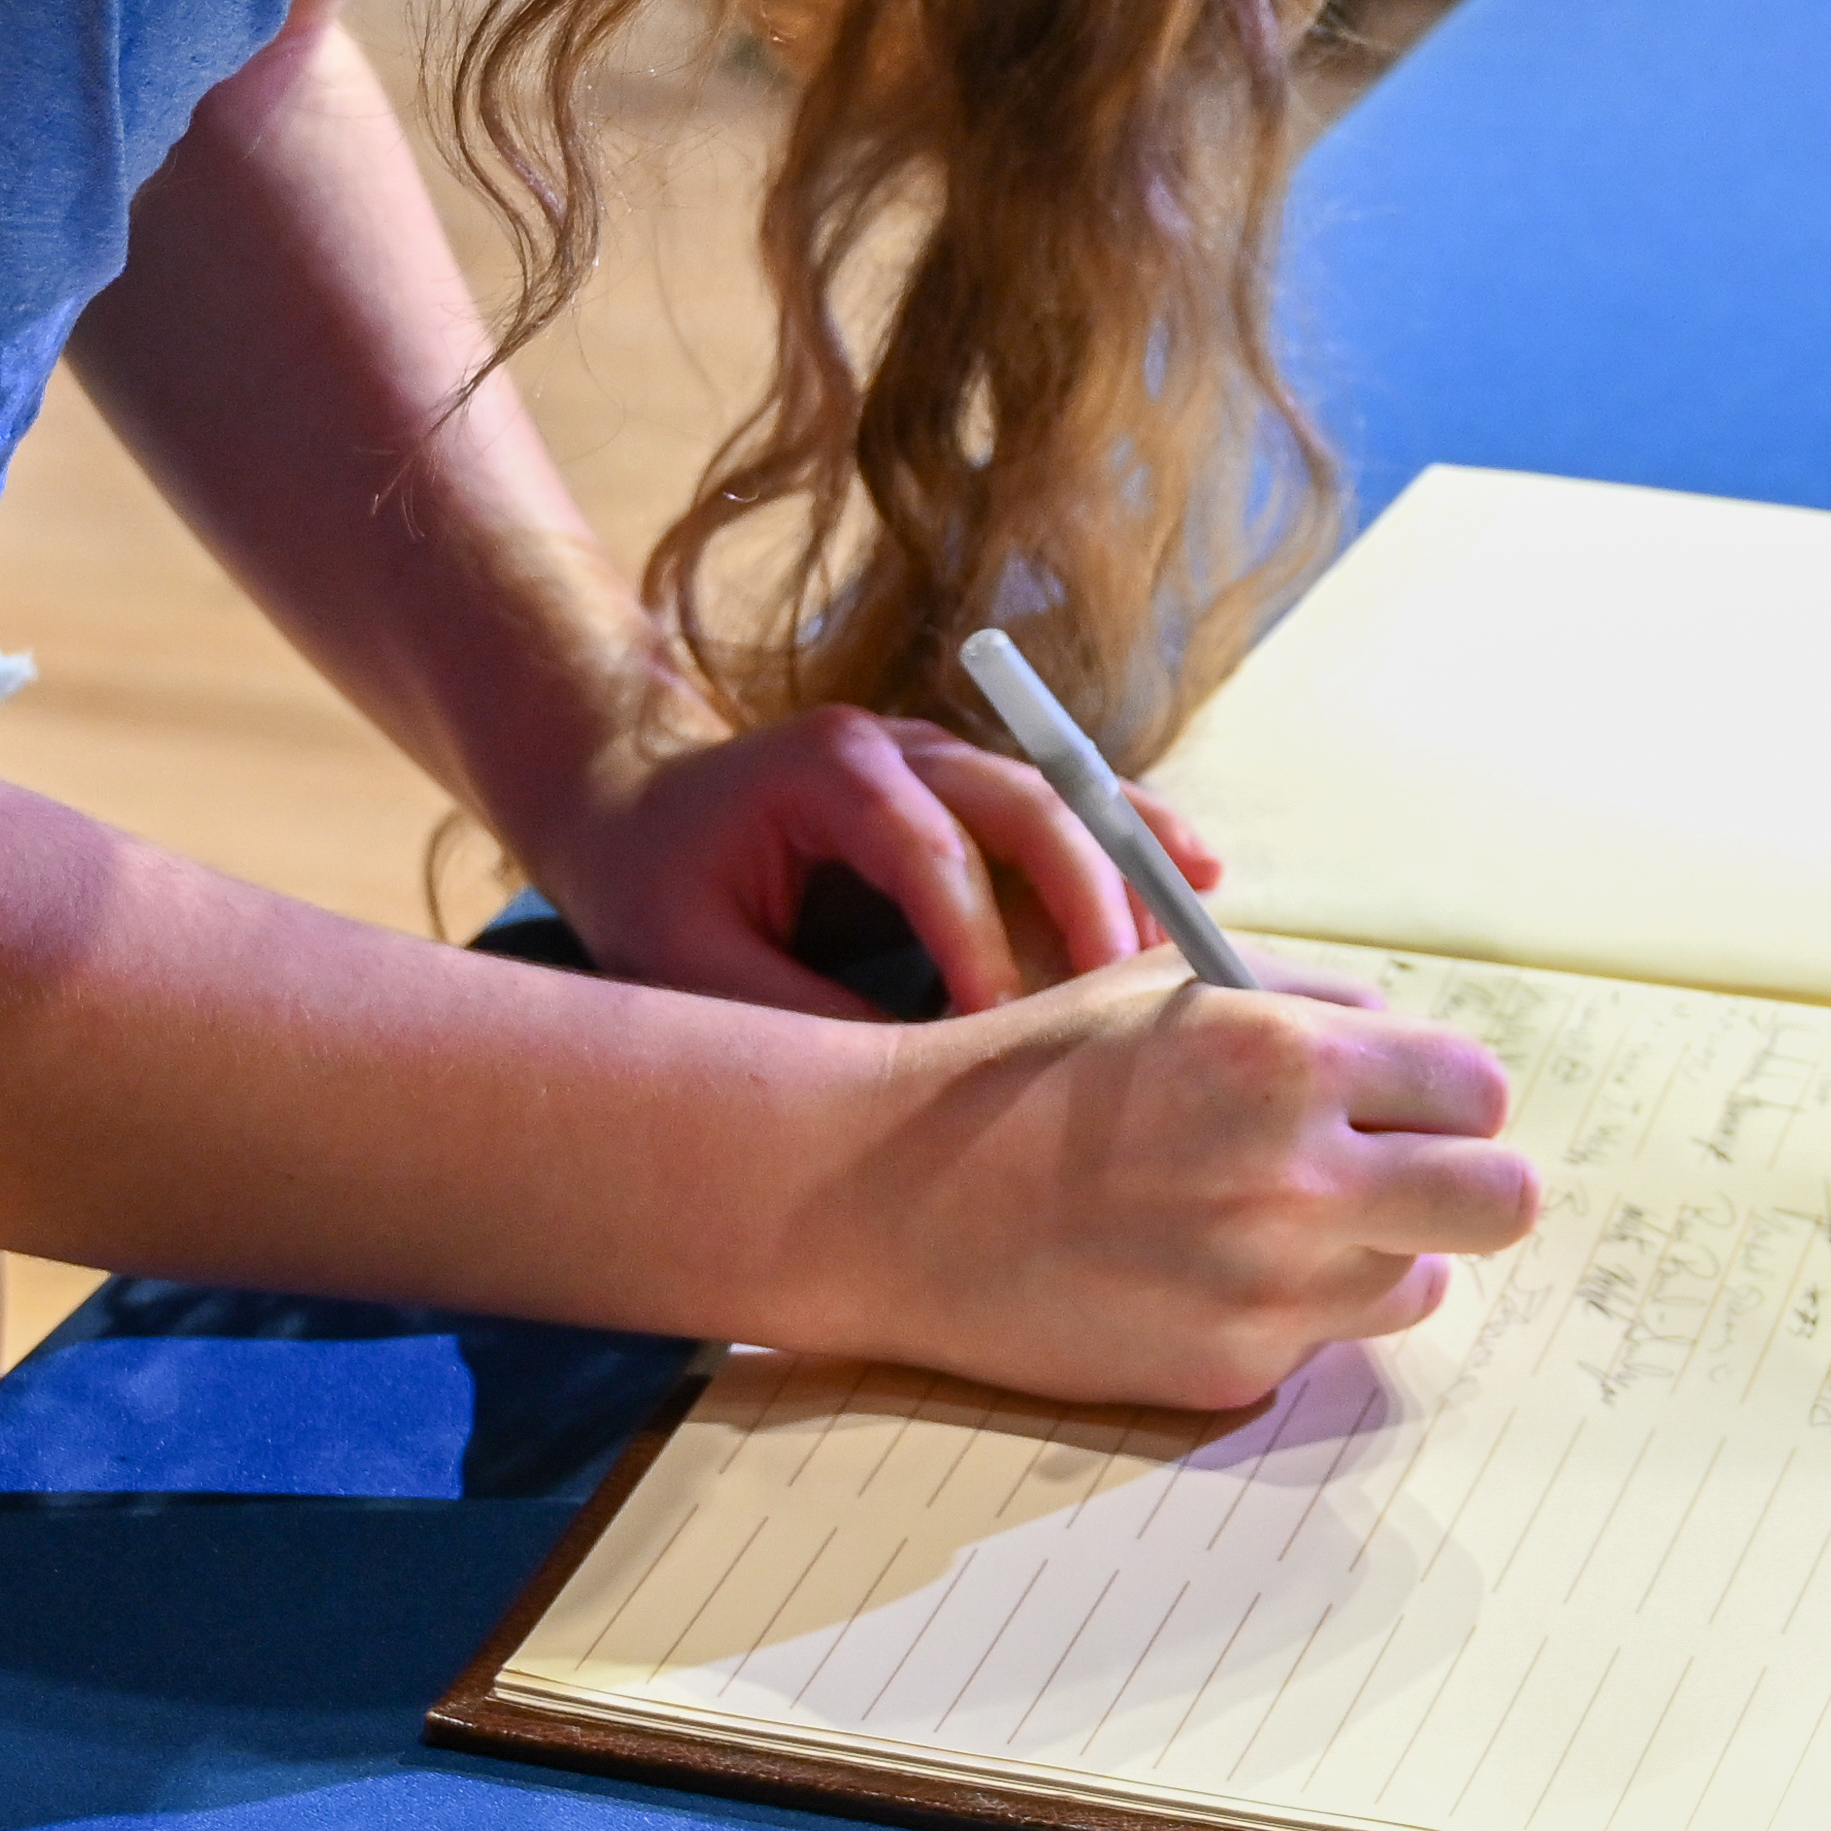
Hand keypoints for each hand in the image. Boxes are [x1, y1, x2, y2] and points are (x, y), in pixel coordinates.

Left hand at [532, 702, 1218, 1019]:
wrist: (632, 798)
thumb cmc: (654, 881)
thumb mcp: (689, 963)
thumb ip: (791, 1013)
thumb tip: (903, 1084)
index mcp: (828, 769)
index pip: (931, 852)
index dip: (978, 944)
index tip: (1001, 1034)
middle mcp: (903, 746)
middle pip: (1022, 804)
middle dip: (1083, 898)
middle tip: (1123, 1004)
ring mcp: (945, 759)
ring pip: (1063, 796)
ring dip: (1131, 861)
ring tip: (1198, 930)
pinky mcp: (970, 791)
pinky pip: (1066, 806)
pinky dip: (1131, 837)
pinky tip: (1196, 872)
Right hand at [804, 960, 1540, 1409]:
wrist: (902, 1197)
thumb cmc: (1033, 1074)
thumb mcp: (1171, 986)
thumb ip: (1310, 1006)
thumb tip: (1409, 1047)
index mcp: (1287, 1057)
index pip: (1478, 1090)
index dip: (1450, 1096)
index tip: (1411, 1103)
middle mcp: (1297, 1178)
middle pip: (1502, 1201)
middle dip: (1469, 1183)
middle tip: (1402, 1174)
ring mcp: (1271, 1289)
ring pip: (1422, 1280)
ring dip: (1377, 1249)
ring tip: (1276, 1220)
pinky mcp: (1235, 1370)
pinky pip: (1327, 1338)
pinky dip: (1294, 1307)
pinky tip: (1204, 1270)